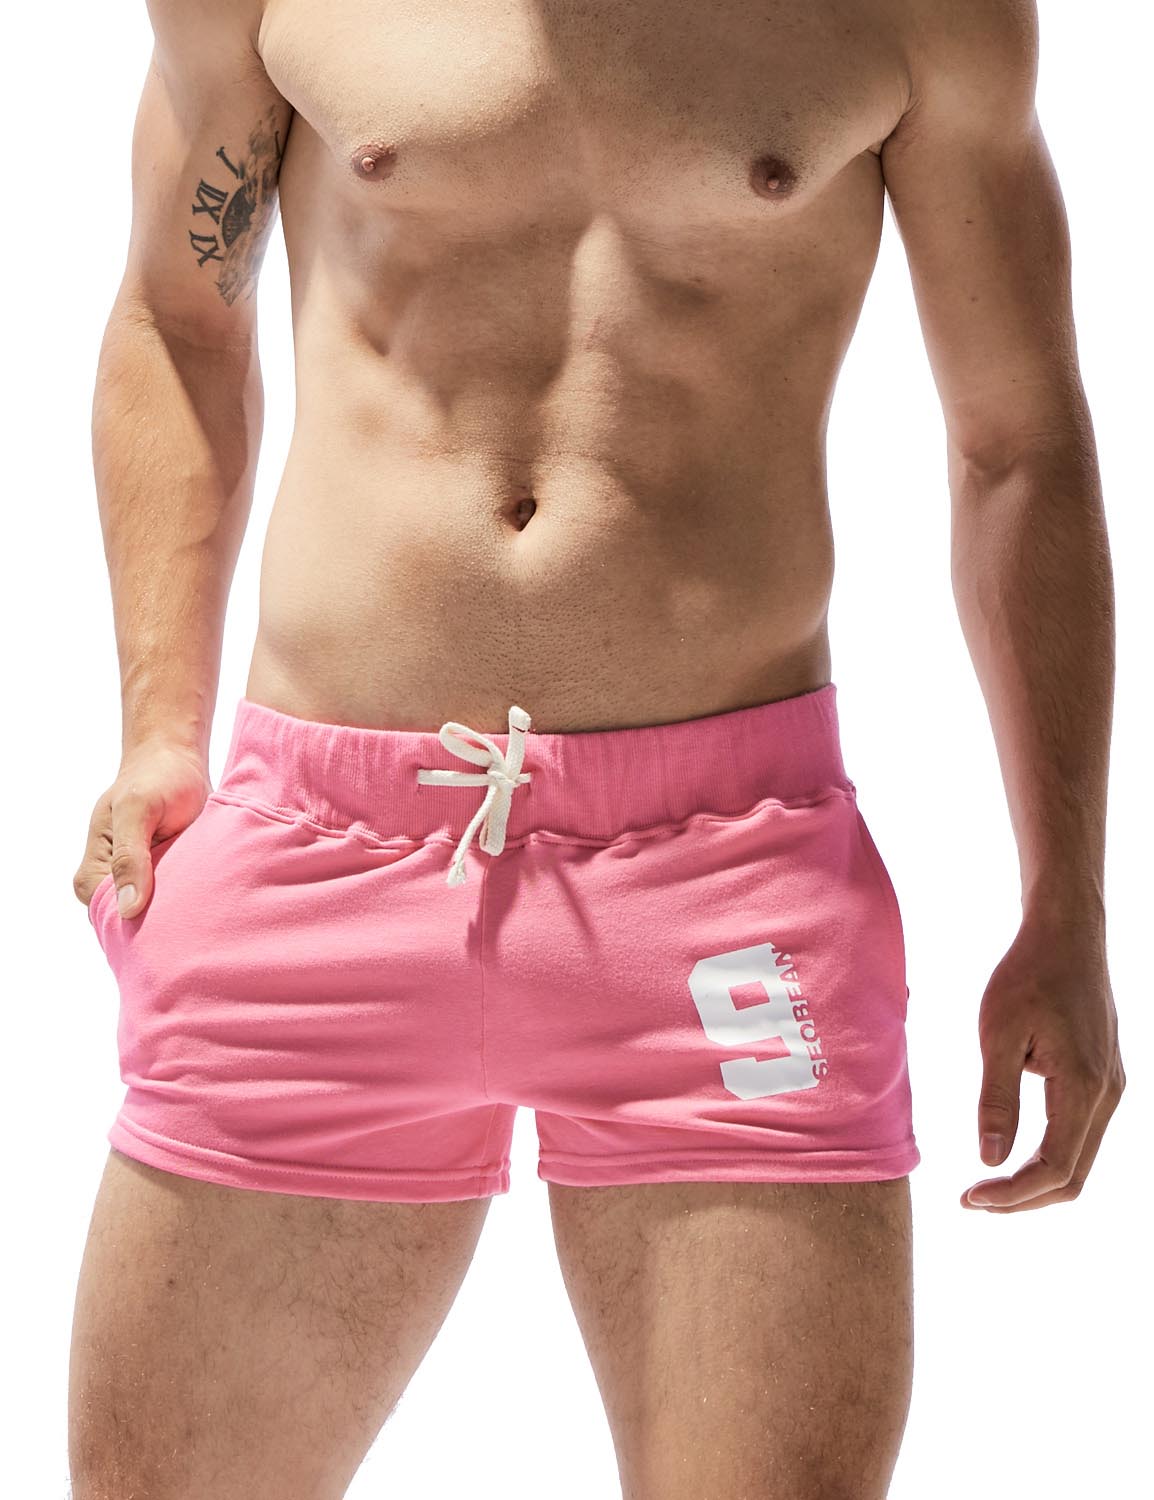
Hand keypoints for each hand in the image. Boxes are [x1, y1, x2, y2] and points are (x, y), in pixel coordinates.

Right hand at [73, 739, 212, 919]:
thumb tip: (127, 909)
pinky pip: (177, 901)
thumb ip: (129, 856)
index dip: (135, 924)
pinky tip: (209, 895)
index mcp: (94, 870)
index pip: (107, 915)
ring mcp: (142, 881)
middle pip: (132, 921)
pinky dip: (192, 898)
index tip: (169, 922)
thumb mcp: (138, 809)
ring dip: (178, 911)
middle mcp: (114, 881)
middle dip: (159, 923)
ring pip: (156, 914)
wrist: (178, 759)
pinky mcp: (168, 877)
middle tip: (194, 916)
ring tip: (203, 903)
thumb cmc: (153, 779)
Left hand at [962, 915, 1124, 1211]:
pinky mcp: (1105, 1079)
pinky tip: (1013, 1152)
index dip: (1012, 1194)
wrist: (1066, 935)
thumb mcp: (998, 1033)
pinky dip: (1050, 1157)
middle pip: (1072, 1177)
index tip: (969, 1197)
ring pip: (1080, 1160)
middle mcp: (1108, 1096)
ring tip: (987, 1183)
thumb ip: (997, 1099)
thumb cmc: (1027, 975)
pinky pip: (1082, 1136)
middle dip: (1022, 1198)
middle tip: (973, 1200)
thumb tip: (990, 1159)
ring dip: (1035, 1181)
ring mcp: (1112, 1088)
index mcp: (1083, 1087)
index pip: (1054, 1169)